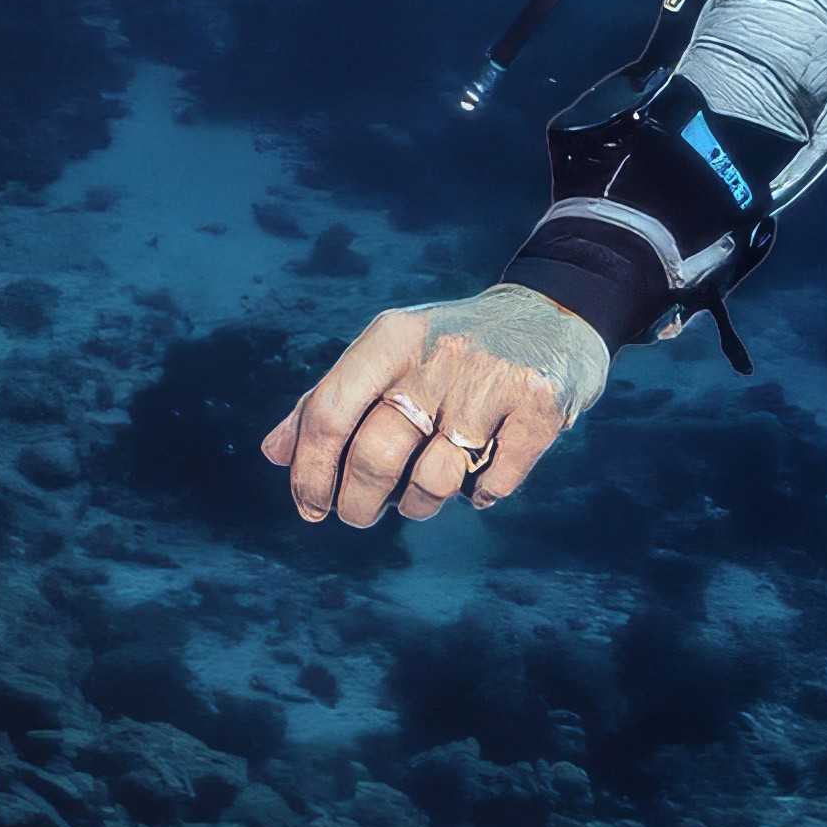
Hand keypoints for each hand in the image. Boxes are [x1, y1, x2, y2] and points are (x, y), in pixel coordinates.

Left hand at [262, 283, 609, 526]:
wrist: (554, 311)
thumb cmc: (451, 344)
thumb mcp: (388, 352)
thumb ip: (330, 398)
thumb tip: (272, 453)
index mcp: (390, 338)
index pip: (329, 412)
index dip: (310, 471)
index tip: (310, 508)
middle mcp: (437, 354)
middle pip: (376, 454)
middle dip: (358, 503)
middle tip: (359, 514)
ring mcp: (491, 380)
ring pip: (435, 478)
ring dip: (421, 504)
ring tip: (425, 492)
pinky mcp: (540, 406)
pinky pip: (496, 484)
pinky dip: (482, 496)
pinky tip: (481, 482)